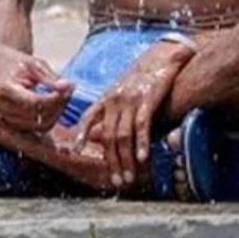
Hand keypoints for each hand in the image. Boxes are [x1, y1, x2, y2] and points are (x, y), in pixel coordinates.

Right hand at [0, 45, 74, 132]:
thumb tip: (66, 86)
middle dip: (57, 106)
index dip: (52, 99)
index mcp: (6, 89)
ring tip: (61, 98)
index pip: (33, 102)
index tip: (64, 90)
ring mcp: (7, 118)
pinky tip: (55, 106)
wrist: (4, 67)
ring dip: (56, 114)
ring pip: (40, 126)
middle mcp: (3, 107)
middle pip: (37, 117)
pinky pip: (38, 129)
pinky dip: (51, 119)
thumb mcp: (35, 64)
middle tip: (67, 92)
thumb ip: (50, 77)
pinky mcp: (15, 125)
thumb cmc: (18, 64)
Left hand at [73, 42, 190, 189]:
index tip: (74, 152)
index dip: (81, 135)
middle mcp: (114, 100)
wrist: (164, 56)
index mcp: (106, 97)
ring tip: (129, 178)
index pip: (88, 117)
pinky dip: (141, 143)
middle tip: (116, 181)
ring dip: (125, 160)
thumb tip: (99, 132)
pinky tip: (142, 158)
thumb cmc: (144, 75)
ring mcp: (130, 100)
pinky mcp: (148, 100)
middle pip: (108, 137)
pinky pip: (142, 126)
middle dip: (112, 162)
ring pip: (123, 136)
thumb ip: (110, 109)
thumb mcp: (121, 89)